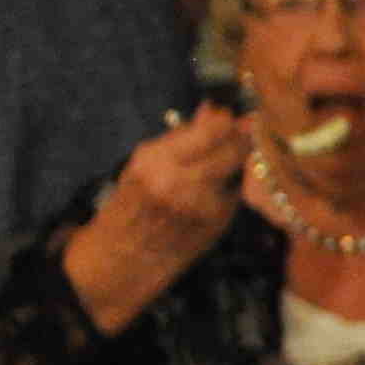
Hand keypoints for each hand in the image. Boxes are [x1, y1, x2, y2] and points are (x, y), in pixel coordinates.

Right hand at [63, 105, 249, 329]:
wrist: (124, 258)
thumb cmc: (131, 204)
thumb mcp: (145, 164)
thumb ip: (183, 137)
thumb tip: (213, 106)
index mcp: (156, 160)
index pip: (212, 129)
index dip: (228, 118)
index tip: (233, 112)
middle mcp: (180, 180)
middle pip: (234, 145)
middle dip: (240, 136)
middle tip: (240, 130)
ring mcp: (202, 202)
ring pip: (240, 167)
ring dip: (237, 160)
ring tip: (221, 161)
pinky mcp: (218, 221)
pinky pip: (236, 191)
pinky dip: (232, 185)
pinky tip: (215, 190)